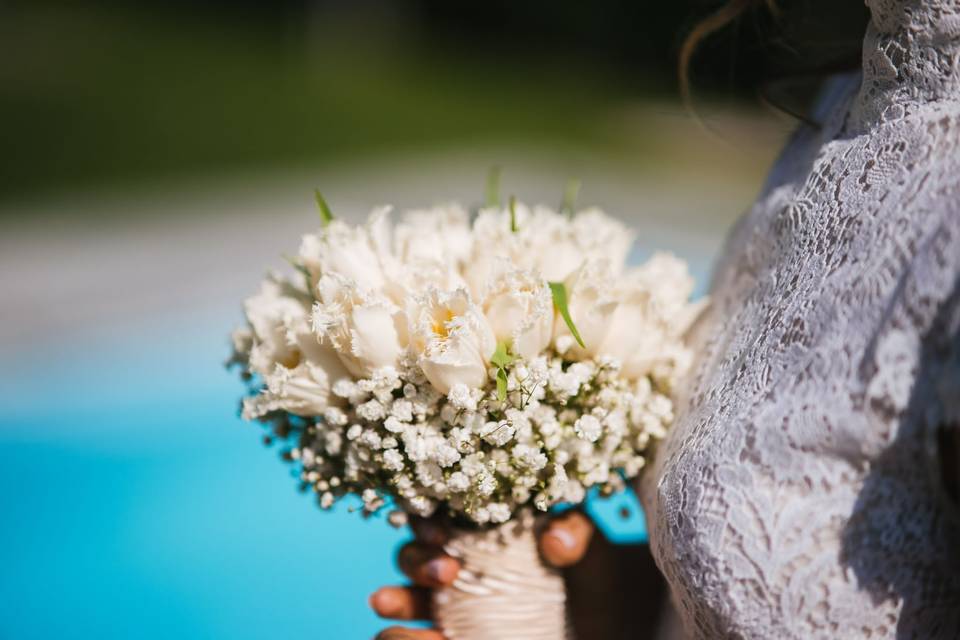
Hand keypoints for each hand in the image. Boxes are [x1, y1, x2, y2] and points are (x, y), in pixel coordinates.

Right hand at [369, 510, 667, 639]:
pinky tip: (426, 639)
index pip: (438, 513)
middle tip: (446, 573)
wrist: (608, 625)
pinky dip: (406, 637)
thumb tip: (555, 540)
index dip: (428, 517)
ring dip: (396, 599)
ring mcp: (452, 607)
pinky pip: (414, 637)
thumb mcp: (593, 551)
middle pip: (412, 553)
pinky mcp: (453, 638)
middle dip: (417, 560)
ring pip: (401, 597)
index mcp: (481, 531)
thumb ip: (577, 532)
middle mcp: (457, 565)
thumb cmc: (594, 578)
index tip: (439, 529)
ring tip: (399, 606)